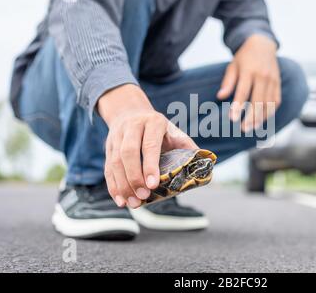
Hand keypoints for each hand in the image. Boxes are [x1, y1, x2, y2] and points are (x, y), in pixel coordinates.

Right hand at [98, 84, 197, 207]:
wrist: (131, 113)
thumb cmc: (160, 129)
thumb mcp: (175, 133)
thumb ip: (189, 148)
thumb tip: (207, 165)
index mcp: (153, 122)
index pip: (149, 145)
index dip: (150, 165)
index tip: (153, 184)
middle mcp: (132, 127)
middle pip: (128, 153)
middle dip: (135, 177)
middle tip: (143, 196)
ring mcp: (117, 136)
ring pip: (115, 161)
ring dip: (123, 185)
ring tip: (133, 202)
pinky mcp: (108, 147)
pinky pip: (108, 167)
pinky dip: (113, 185)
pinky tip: (120, 200)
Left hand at [217, 34, 280, 130]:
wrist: (263, 44)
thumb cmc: (244, 58)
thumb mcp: (232, 66)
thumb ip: (228, 82)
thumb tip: (220, 96)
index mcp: (248, 70)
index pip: (243, 92)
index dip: (238, 106)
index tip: (233, 119)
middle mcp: (262, 76)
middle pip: (258, 100)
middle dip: (251, 116)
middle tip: (244, 128)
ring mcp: (272, 80)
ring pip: (268, 103)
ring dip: (261, 117)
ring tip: (252, 128)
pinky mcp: (278, 84)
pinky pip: (276, 101)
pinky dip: (270, 112)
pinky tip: (263, 120)